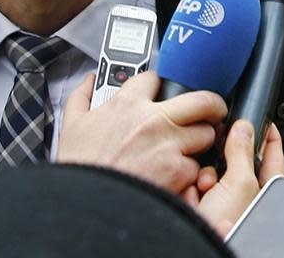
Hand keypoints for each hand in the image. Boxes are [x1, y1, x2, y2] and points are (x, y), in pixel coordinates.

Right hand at [58, 71, 226, 194]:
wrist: (83, 206)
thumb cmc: (80, 169)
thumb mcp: (71, 127)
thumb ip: (81, 98)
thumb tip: (88, 81)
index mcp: (127, 104)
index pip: (155, 78)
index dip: (160, 84)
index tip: (163, 91)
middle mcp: (153, 120)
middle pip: (202, 100)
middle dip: (211, 104)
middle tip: (212, 110)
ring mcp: (169, 145)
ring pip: (206, 133)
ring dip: (201, 141)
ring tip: (191, 148)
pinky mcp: (178, 171)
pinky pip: (198, 166)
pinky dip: (191, 172)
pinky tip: (178, 176)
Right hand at [184, 119, 283, 235]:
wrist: (197, 244)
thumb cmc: (231, 227)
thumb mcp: (239, 183)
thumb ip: (242, 152)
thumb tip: (245, 127)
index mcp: (266, 188)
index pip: (272, 153)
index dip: (269, 134)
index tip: (264, 119)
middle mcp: (245, 194)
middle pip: (234, 159)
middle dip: (221, 162)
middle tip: (219, 167)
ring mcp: (223, 202)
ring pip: (211, 173)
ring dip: (204, 179)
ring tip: (204, 193)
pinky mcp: (202, 208)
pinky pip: (195, 187)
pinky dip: (192, 192)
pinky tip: (193, 203)